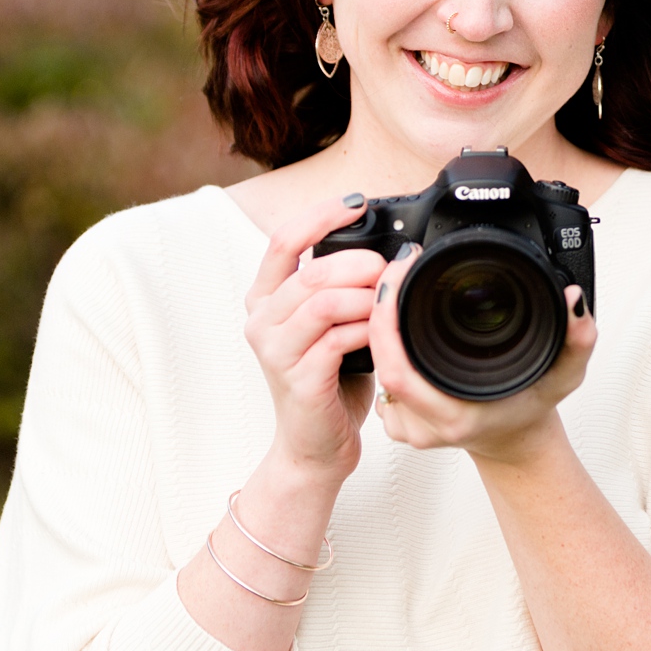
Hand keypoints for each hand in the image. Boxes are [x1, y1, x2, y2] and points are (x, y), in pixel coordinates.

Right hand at [243, 196, 388, 474]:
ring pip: (321, 301)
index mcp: (266, 298)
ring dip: (364, 296)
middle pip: (310, 270)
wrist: (316, 447)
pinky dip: (366, 329)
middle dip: (357, 262)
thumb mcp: (329, 324)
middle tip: (389, 268)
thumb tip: (385, 252)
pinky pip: (335, 339)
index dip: (320, 215)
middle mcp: (261, 320)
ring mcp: (274, 351)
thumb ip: (340, 288)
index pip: (283, 239)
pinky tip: (381, 333)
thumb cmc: (329, 382)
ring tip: (387, 302)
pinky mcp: (297, 379)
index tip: (357, 203)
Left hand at [366, 245, 597, 464]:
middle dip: (380, 309)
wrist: (515, 439)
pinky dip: (381, 346)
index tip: (400, 274)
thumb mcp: (565, 374)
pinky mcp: (397, 419)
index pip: (399, 369)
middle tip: (397, 268)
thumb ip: (578, 338)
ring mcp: (409, 426)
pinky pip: (377, 379)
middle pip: (380, 363)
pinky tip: (394, 324)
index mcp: (457, 414)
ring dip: (379, 326)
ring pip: (375, 369)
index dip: (387, 321)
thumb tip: (575, 299)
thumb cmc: (532, 407)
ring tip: (395, 285)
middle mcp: (427, 424)